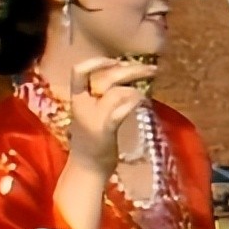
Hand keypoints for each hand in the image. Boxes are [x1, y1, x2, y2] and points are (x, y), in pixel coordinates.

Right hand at [67, 57, 157, 177]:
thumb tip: (128, 77)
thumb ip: (104, 97)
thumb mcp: (93, 114)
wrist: (86, 169)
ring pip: (116, 92)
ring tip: (148, 92)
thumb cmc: (93, 141)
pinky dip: (134, 102)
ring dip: (136, 88)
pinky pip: (120, 110)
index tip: (115, 60)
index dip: (95, 62)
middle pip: (106, 77)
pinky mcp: (104, 130)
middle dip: (131, 69)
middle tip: (152, 69)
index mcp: (77, 100)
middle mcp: (82, 105)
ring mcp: (93, 118)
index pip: (78, 72)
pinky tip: (144, 101)